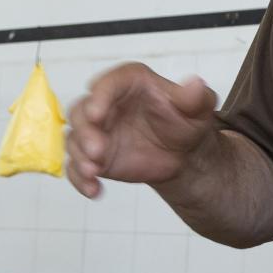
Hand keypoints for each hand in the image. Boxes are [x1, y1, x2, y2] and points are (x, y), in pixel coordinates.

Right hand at [65, 63, 218, 199]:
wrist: (183, 154)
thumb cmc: (186, 122)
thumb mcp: (198, 108)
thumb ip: (196, 96)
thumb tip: (196, 84)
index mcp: (129, 84)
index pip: (109, 83)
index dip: (100, 96)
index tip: (97, 113)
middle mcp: (106, 104)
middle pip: (81, 111)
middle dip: (85, 131)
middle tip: (97, 150)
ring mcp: (96, 131)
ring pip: (75, 138)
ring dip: (79, 155)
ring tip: (93, 171)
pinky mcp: (92, 156)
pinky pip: (76, 166)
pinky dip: (79, 179)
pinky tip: (93, 189)